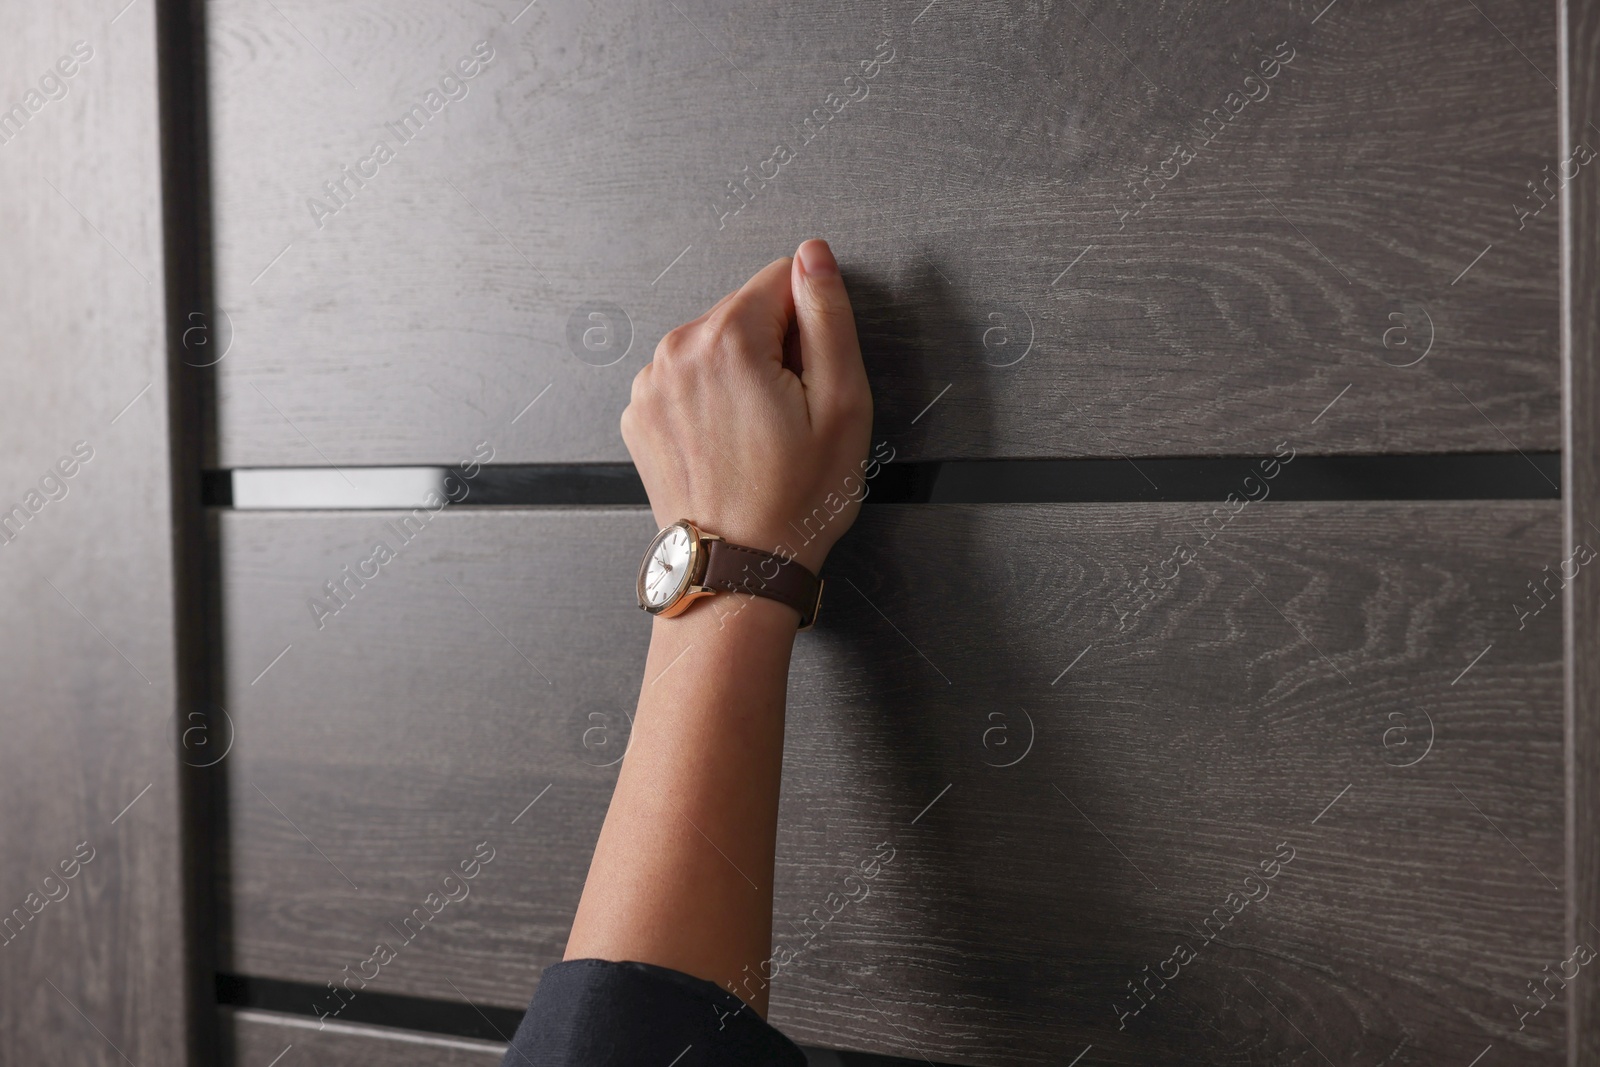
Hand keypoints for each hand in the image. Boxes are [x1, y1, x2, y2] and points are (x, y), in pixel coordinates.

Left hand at [621, 239, 872, 575]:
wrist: (739, 569)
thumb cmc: (794, 502)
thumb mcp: (842, 403)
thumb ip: (828, 315)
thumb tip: (814, 255)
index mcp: (727, 340)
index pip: (783, 278)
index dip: (810, 328)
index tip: (809, 381)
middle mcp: (676, 353)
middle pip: (745, 312)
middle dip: (773, 350)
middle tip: (788, 417)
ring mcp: (650, 385)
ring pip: (715, 345)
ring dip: (740, 375)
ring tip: (757, 437)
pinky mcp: (640, 414)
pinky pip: (687, 380)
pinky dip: (710, 401)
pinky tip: (729, 444)